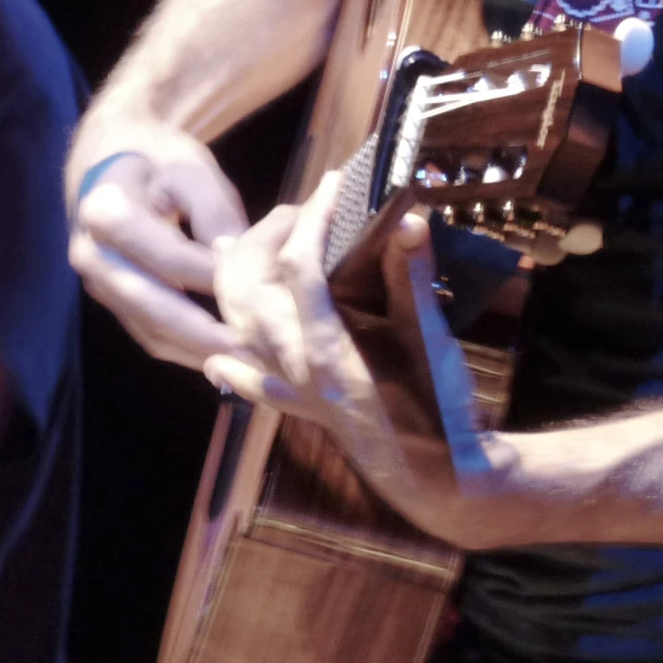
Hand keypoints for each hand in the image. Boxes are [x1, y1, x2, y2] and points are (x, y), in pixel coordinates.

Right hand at [68, 123, 249, 370]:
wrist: (109, 159)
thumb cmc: (156, 158)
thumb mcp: (187, 166)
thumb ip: (212, 208)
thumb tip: (234, 256)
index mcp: (105, 210)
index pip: (165, 256)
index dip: (209, 276)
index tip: (254, 292)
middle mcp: (91, 253)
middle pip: (149, 304)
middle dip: (200, 333)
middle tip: (250, 349)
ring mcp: (96, 282)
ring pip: (147, 328)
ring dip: (194, 350)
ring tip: (243, 362)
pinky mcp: (110, 300)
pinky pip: (146, 333)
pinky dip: (184, 349)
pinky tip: (222, 356)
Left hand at [203, 172, 515, 548]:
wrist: (443, 479)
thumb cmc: (440, 409)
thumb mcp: (431, 339)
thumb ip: (413, 277)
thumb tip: (411, 217)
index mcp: (325, 349)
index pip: (299, 266)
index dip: (315, 216)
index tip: (336, 182)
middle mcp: (294, 368)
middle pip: (250, 290)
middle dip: (268, 238)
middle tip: (303, 211)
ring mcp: (292, 390)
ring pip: (239, 329)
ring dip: (241, 283)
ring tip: (264, 248)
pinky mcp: (301, 409)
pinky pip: (252, 385)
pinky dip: (233, 367)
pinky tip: (219, 358)